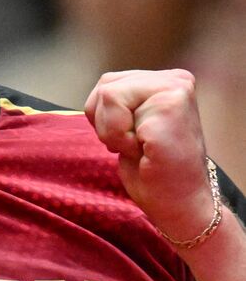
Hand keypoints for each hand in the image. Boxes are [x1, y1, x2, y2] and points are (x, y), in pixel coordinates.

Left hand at [84, 69, 215, 241]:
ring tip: (141, 146)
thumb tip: (102, 89)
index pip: (107, 83)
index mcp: (167, 80)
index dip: (106, 118)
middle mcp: (176, 80)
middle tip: (137, 144)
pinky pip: (115, 118)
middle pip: (105, 87)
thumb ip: (122, 100)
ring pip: (107, 96)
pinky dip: (120, 141)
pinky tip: (145, 151)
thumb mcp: (131, 122)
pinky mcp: (169, 108)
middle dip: (107, 124)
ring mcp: (175, 91)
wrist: (178, 200)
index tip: (134, 137)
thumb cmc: (152, 167)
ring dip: (113, 132)